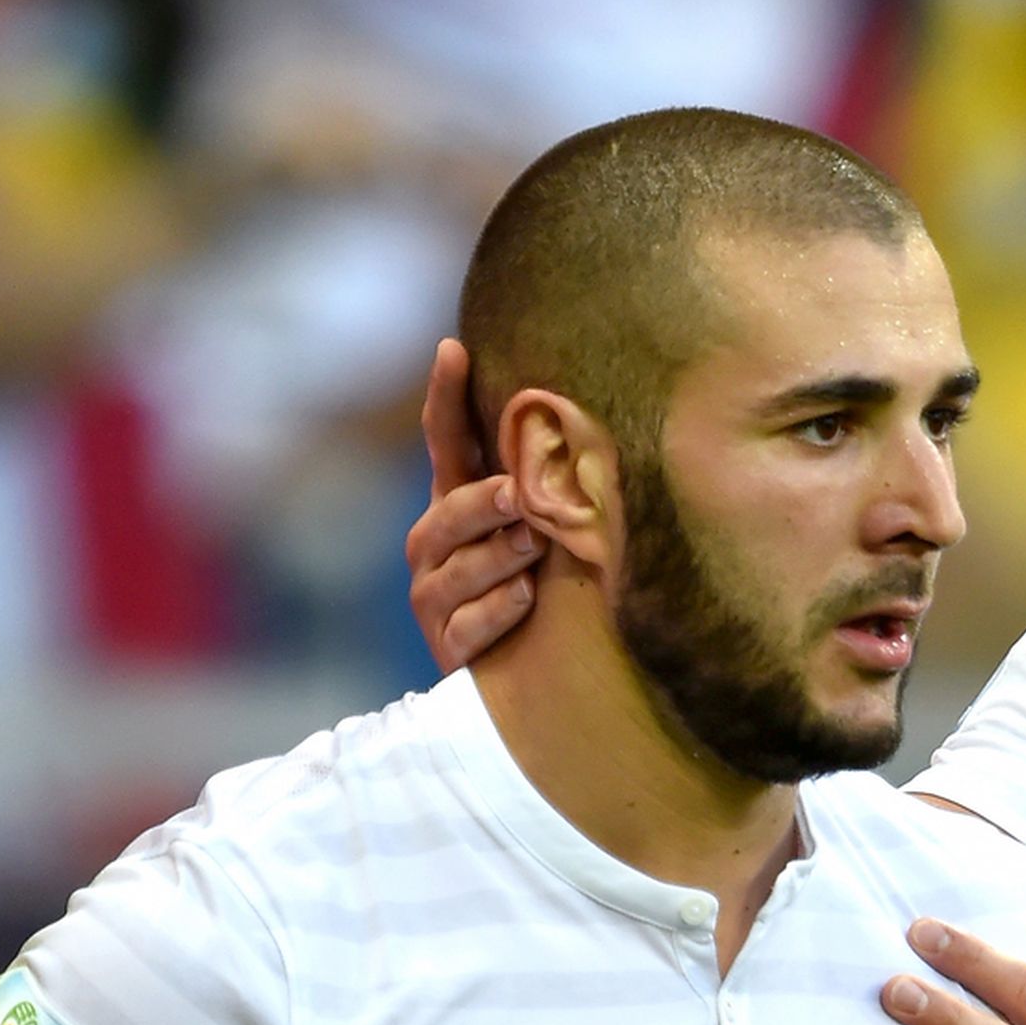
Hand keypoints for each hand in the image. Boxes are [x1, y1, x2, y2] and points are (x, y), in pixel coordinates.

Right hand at [406, 337, 543, 670]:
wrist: (528, 675)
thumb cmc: (548, 584)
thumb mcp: (550, 527)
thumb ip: (553, 486)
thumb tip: (592, 426)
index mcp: (458, 503)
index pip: (446, 442)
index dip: (446, 397)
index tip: (453, 348)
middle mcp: (434, 544)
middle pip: (448, 511)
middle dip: (482, 502)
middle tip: (518, 495)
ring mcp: (433, 596)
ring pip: (458, 569)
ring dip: (500, 558)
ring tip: (535, 548)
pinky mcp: (446, 645)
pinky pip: (467, 624)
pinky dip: (499, 610)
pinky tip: (527, 600)